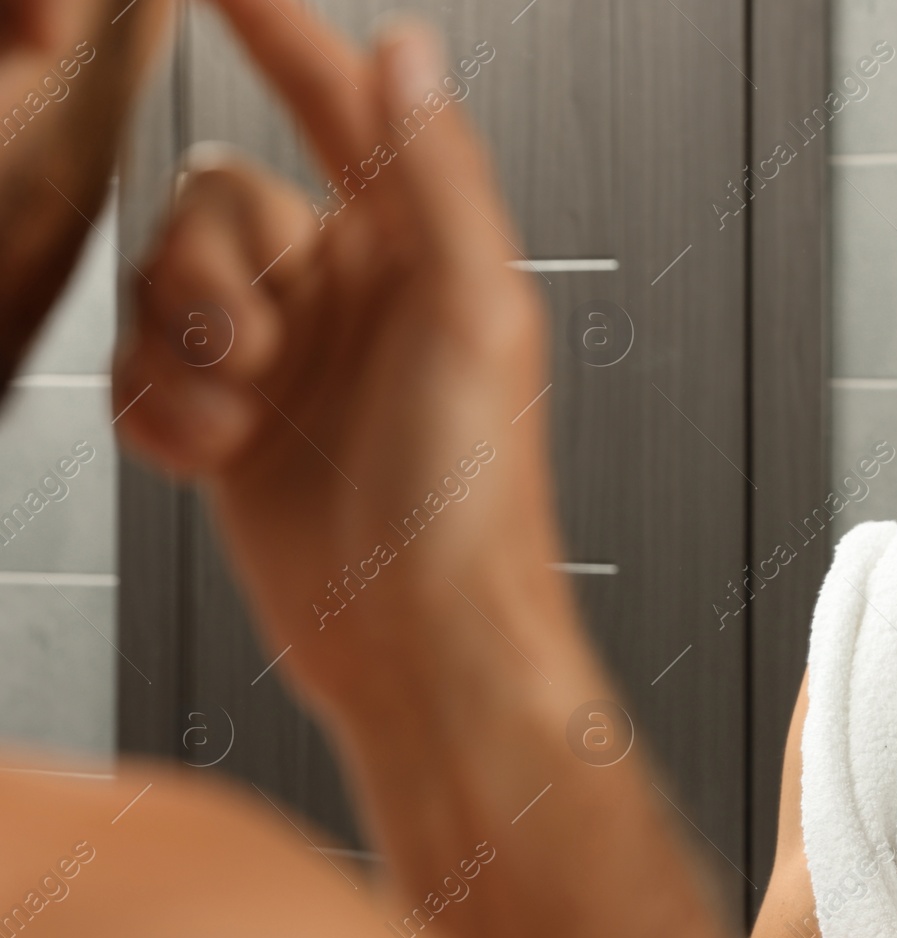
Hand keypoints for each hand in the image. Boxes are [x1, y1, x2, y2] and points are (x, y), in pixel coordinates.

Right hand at [111, 0, 575, 724]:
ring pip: (163, 289)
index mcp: (413, 250)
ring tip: (244, 425)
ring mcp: (284, 363)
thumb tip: (408, 46)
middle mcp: (344, 293)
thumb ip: (437, 174)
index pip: (335, 105)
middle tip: (259, 353)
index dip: (277, 32)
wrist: (417, 639)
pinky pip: (143, 375)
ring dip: (183, 353)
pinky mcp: (233, 431)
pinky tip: (208, 459)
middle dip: (208, 270)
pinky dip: (157, 413)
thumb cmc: (470, 492)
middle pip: (213, 204)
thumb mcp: (475, 313)